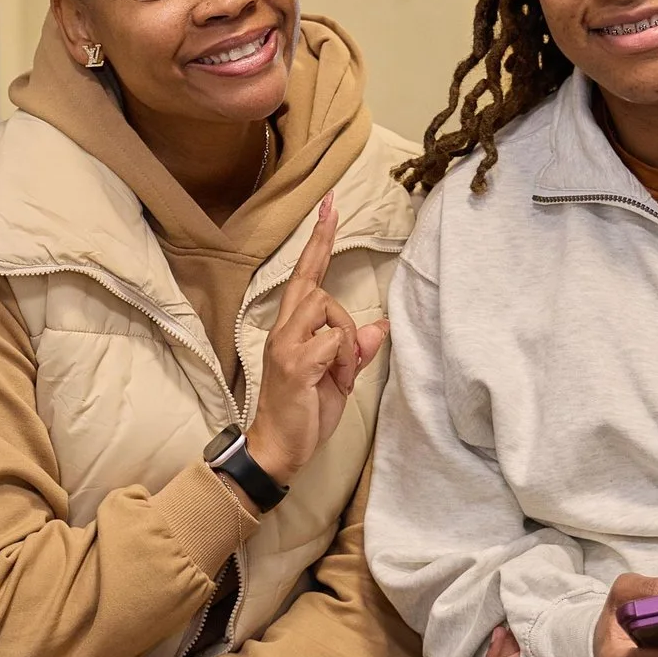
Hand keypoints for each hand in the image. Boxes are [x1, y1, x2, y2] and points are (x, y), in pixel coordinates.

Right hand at [248, 197, 388, 485]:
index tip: (328, 208)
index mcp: (292, 330)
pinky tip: (335, 379)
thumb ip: (355, 350)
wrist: (278, 449)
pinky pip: (333, 341)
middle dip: (321, 244)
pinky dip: (344, 359)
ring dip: (346, 337)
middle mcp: (283, 330)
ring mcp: (287, 345)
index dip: (317, 243)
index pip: (305, 278)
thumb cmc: (304, 413)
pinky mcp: (295, 363)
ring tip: (340, 369)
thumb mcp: (338, 378)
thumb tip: (378, 327)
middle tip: (332, 207)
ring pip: (328, 310)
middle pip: (310, 280)